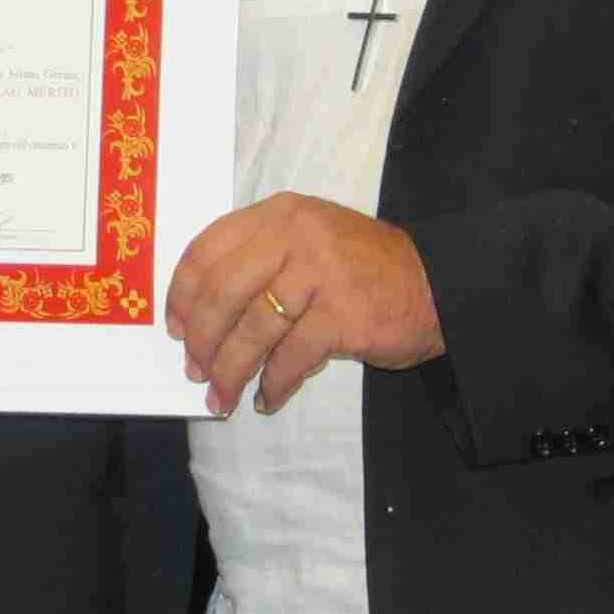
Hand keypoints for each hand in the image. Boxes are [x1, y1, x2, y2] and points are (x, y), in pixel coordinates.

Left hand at [165, 192, 443, 417]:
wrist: (439, 282)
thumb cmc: (364, 268)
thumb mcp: (310, 240)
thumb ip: (260, 260)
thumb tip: (200, 315)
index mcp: (280, 215)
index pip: (208, 250)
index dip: (182, 294)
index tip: (174, 327)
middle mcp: (297, 236)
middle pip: (223, 293)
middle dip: (202, 340)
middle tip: (196, 371)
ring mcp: (322, 273)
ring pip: (253, 330)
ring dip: (231, 372)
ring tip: (222, 398)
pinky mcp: (344, 315)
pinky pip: (291, 357)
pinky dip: (274, 384)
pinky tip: (267, 398)